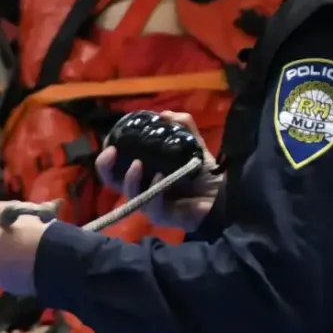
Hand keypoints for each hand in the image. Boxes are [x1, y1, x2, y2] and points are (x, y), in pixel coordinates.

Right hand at [95, 109, 218, 233]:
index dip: (108, 157)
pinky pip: (153, 207)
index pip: (117, 169)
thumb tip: (165, 114)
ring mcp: (153, 206)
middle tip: (111, 152)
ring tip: (137, 164)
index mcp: (145, 176)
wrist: (226, 195)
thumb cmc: (205, 175)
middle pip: (114, 184)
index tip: (110, 141)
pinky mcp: (165, 217)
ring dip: (130, 180)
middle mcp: (144, 190)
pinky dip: (154, 192)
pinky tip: (160, 177)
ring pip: (131, 197)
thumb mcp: (194, 146)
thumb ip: (183, 127)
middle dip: (106, 169)